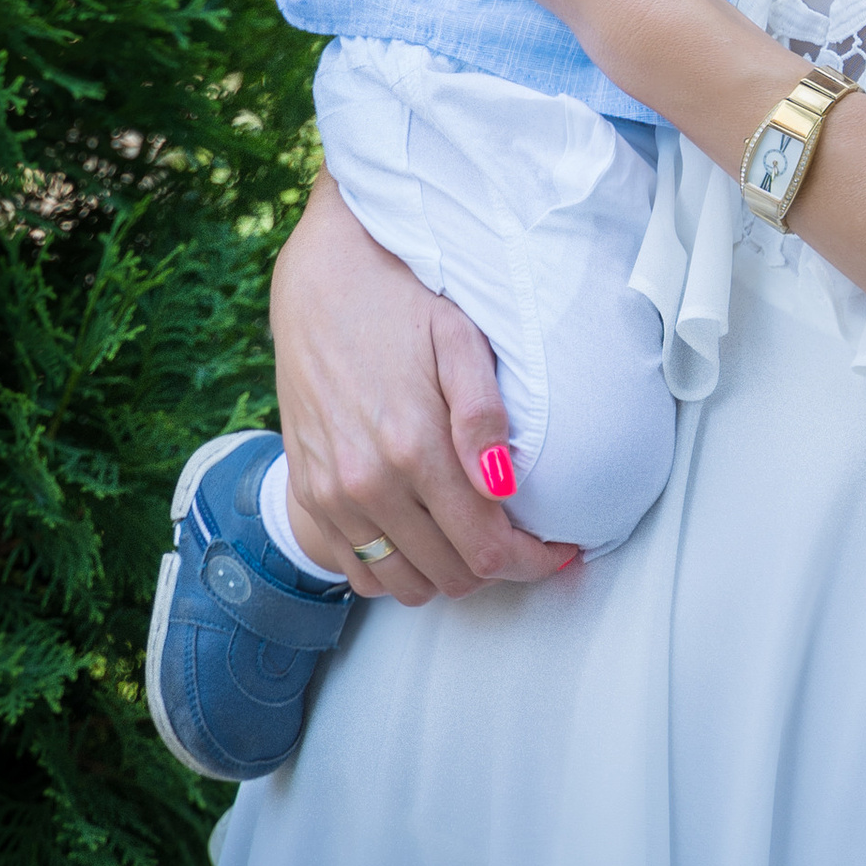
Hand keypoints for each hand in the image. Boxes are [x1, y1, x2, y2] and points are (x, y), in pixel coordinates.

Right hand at [270, 183, 571, 602]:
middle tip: (521, 539)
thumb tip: (504, 486)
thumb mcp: (458, 339)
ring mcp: (332, 494)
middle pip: (451, 577)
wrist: (321, 280)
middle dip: (498, 567)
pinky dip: (397, 570)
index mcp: (412, 447)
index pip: (485, 550)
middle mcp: (366, 482)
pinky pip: (357, 571)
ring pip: (404, 585)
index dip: (532, 563)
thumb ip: (484, 415)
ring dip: (449, 574)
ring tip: (473, 536)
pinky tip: (423, 536)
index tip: (556, 551)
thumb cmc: (401, 303)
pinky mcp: (309, 492)